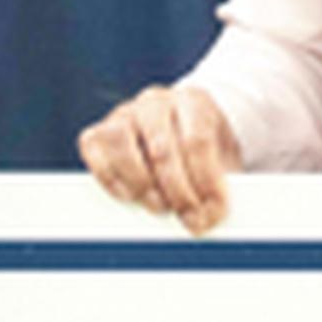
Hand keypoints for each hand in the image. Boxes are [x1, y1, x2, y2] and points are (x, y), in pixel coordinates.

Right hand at [78, 84, 241, 233]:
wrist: (181, 130)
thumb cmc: (203, 148)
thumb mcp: (223, 158)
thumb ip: (223, 181)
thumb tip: (212, 213)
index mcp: (193, 102)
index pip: (198, 140)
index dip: (206, 180)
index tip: (215, 210)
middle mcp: (156, 102)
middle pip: (162, 150)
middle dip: (178, 193)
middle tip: (191, 219)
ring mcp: (124, 114)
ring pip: (124, 149)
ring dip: (143, 186)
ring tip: (162, 207)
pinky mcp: (98, 132)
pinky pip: (98, 155)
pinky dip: (113, 181)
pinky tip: (132, 197)